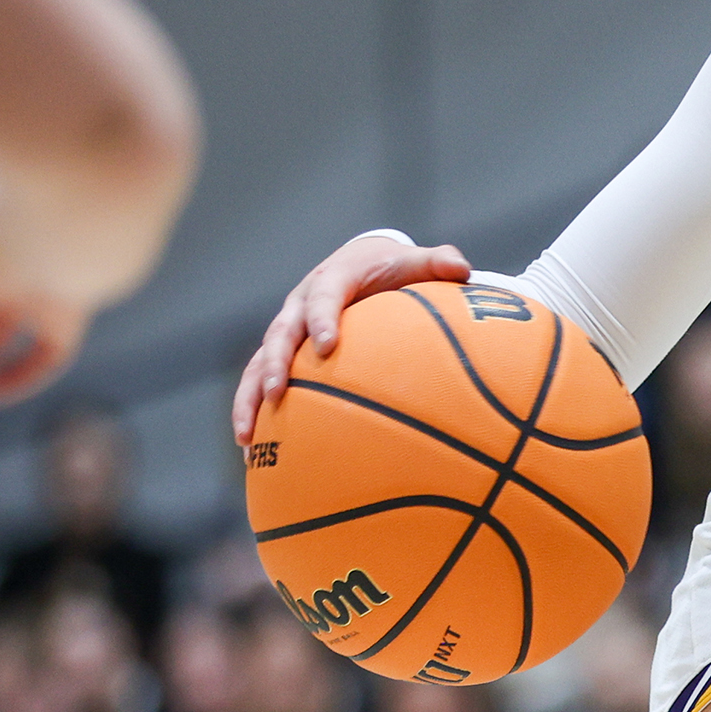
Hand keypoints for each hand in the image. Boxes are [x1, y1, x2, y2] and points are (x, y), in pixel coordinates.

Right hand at [231, 233, 469, 444]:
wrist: (363, 261)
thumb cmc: (393, 267)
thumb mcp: (415, 261)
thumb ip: (439, 264)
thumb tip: (462, 269)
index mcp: (333, 278)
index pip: (323, 296)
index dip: (322, 318)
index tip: (326, 345)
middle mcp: (300, 303)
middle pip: (280, 333)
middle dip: (276, 364)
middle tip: (276, 394)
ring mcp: (288, 329)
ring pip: (259, 362)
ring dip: (250, 398)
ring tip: (248, 438)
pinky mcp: (283, 351)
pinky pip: (260, 380)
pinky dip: (254, 411)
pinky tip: (253, 451)